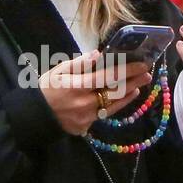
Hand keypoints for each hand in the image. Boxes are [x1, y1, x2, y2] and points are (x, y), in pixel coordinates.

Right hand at [39, 50, 154, 135]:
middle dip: (133, 81)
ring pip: (113, 106)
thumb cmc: (46, 89)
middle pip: (116, 92)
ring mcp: (87, 118)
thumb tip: (99, 55)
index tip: (141, 63)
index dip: (127, 70)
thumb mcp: (58, 71)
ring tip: (139, 86)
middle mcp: (85, 104)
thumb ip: (79, 64)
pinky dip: (115, 105)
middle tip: (147, 73)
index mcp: (77, 86)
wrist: (35, 116)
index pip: (108, 77)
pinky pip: (104, 114)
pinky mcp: (86, 128)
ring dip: (128, 95)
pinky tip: (122, 98)